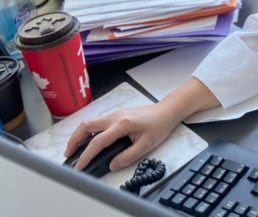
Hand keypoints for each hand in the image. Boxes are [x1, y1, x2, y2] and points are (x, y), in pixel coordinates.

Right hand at [64, 102, 178, 172]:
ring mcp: (115, 113)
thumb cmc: (159, 125)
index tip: (79, 166)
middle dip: (74, 140)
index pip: (98, 142)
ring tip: (74, 150)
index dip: (86, 156)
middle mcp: (115, 116)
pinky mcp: (116, 114)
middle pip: (86, 126)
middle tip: (69, 155)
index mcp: (123, 124)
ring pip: (90, 122)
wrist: (166, 111)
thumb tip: (112, 165)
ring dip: (79, 135)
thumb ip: (127, 157)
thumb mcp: (146, 145)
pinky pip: (97, 121)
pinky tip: (87, 140)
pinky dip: (88, 131)